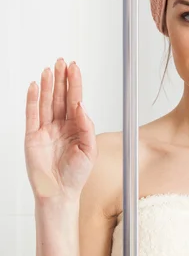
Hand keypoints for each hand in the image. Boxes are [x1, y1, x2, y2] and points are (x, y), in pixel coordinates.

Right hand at [24, 59, 97, 201]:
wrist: (60, 193)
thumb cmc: (76, 175)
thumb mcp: (89, 150)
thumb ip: (86, 126)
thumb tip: (80, 105)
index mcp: (76, 127)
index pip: (75, 100)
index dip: (75, 84)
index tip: (75, 68)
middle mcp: (61, 126)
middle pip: (60, 97)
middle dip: (61, 79)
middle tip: (62, 62)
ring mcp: (46, 130)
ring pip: (46, 102)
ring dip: (47, 85)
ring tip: (49, 69)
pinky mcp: (32, 136)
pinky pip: (31, 114)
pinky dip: (31, 99)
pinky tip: (34, 86)